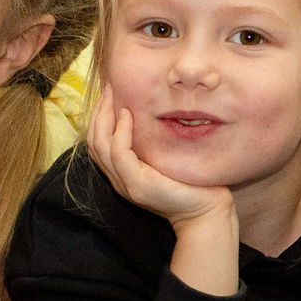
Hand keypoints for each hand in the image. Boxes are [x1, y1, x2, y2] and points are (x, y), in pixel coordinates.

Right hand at [84, 85, 232, 225]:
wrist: (206, 213)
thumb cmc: (192, 183)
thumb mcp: (166, 158)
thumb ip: (153, 143)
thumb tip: (152, 114)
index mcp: (123, 174)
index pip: (98, 143)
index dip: (99, 117)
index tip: (110, 93)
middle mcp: (119, 180)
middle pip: (94, 142)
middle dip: (98, 112)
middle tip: (108, 87)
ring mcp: (126, 184)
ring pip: (99, 146)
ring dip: (104, 117)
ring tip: (114, 96)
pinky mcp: (137, 185)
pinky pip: (119, 154)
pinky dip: (120, 132)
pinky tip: (128, 115)